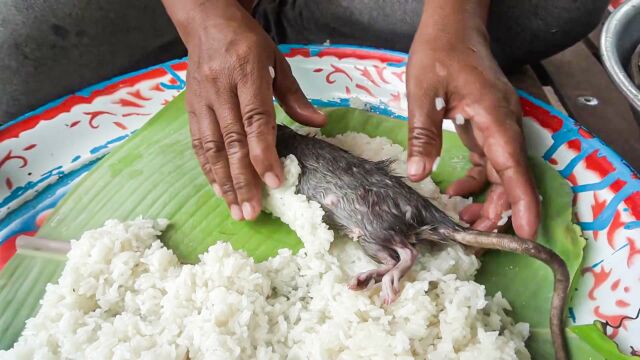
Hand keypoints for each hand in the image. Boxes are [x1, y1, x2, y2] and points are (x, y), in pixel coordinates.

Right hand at [163, 0, 325, 220]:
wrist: (206, 22)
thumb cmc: (247, 41)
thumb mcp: (277, 60)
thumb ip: (294, 96)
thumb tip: (319, 123)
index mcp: (246, 72)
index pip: (255, 120)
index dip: (263, 153)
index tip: (273, 182)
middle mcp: (221, 88)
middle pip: (231, 141)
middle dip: (242, 180)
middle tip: (251, 211)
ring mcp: (202, 99)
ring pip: (211, 147)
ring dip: (223, 182)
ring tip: (235, 209)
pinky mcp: (191, 107)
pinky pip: (198, 143)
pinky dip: (208, 168)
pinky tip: (218, 188)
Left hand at [406, 1, 539, 238]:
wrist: (453, 26)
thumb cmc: (439, 52)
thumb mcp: (423, 92)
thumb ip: (423, 133)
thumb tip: (420, 175)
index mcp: (493, 116)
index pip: (513, 166)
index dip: (521, 202)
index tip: (527, 233)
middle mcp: (504, 123)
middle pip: (511, 175)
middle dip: (498, 209)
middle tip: (474, 235)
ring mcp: (499, 125)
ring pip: (503, 171)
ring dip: (488, 197)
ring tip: (464, 219)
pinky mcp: (488, 125)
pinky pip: (490, 160)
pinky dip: (477, 179)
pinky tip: (457, 190)